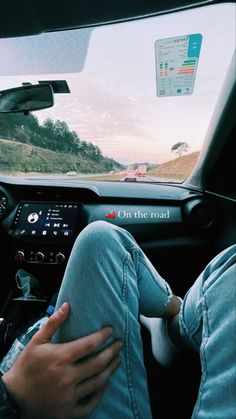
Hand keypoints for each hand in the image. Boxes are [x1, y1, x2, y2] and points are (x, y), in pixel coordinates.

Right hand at [2, 302, 121, 418]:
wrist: (14, 397)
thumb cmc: (25, 368)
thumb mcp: (36, 342)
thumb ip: (53, 323)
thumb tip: (67, 306)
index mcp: (60, 358)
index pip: (89, 344)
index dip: (103, 336)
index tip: (111, 330)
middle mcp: (67, 377)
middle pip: (98, 363)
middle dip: (112, 352)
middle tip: (119, 344)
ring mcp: (69, 396)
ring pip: (98, 382)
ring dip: (111, 369)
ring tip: (117, 360)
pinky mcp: (68, 411)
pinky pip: (91, 403)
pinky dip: (101, 393)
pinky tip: (105, 383)